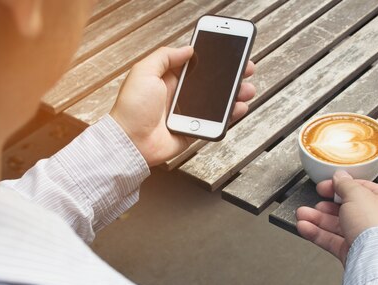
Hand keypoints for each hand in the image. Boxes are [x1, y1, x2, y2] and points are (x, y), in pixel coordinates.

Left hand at [110, 46, 255, 166]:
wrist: (130, 141)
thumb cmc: (131, 109)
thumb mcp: (143, 72)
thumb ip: (165, 57)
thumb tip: (187, 49)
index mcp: (169, 79)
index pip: (197, 65)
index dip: (214, 59)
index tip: (230, 52)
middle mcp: (180, 95)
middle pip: (212, 82)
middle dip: (231, 76)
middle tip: (246, 70)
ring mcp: (188, 114)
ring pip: (218, 102)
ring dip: (235, 94)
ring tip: (246, 89)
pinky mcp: (194, 130)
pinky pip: (216, 122)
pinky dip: (230, 115)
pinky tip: (239, 107)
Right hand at [296, 170, 377, 264]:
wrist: (376, 261)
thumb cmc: (377, 228)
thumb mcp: (357, 195)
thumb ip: (345, 184)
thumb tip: (340, 176)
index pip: (361, 190)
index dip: (340, 186)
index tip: (324, 186)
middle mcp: (377, 221)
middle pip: (346, 209)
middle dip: (324, 206)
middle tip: (313, 203)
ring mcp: (365, 238)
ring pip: (336, 226)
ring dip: (317, 219)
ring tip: (301, 215)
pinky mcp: (353, 253)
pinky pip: (332, 240)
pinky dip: (317, 234)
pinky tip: (304, 227)